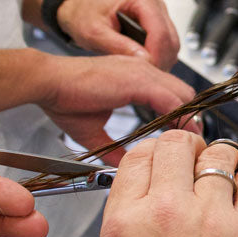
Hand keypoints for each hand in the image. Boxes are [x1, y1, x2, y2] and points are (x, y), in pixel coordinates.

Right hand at [38, 55, 199, 164]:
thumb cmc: (63, 99)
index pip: (172, 93)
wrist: (46, 82)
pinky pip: (169, 98)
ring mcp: (141, 73)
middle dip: (191, 117)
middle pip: (184, 92)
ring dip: (188, 118)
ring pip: (182, 94)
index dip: (182, 115)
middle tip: (192, 142)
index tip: (185, 138)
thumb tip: (125, 166)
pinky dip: (177, 116)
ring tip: (188, 141)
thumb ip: (114, 148)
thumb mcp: (94, 130)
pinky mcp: (136, 80)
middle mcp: (142, 70)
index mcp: (135, 77)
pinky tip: (176, 133)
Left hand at [57, 0, 180, 69]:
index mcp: (142, 0)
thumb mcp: (95, 32)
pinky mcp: (161, 29)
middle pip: (170, 41)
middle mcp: (155, 7)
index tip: (145, 72)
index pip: (160, 32)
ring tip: (141, 73)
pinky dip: (160, 61)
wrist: (83, 14)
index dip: (155, 55)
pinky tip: (144, 68)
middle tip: (143, 77)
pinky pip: (168, 50)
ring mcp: (160, 18)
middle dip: (160, 61)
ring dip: (161, 63)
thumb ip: (118, 45)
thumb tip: (143, 58)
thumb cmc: (86, 17)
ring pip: (172, 47)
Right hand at [99, 131, 237, 236]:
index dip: (156, 152)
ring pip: (218, 156)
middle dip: (187, 146)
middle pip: (175, 146)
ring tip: (227, 165)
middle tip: (198, 156)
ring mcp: (211, 216)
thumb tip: (157, 199)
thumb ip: (138, 227)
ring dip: (222, 157)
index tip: (169, 157)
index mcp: (125, 224)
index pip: (138, 158)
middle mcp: (164, 212)